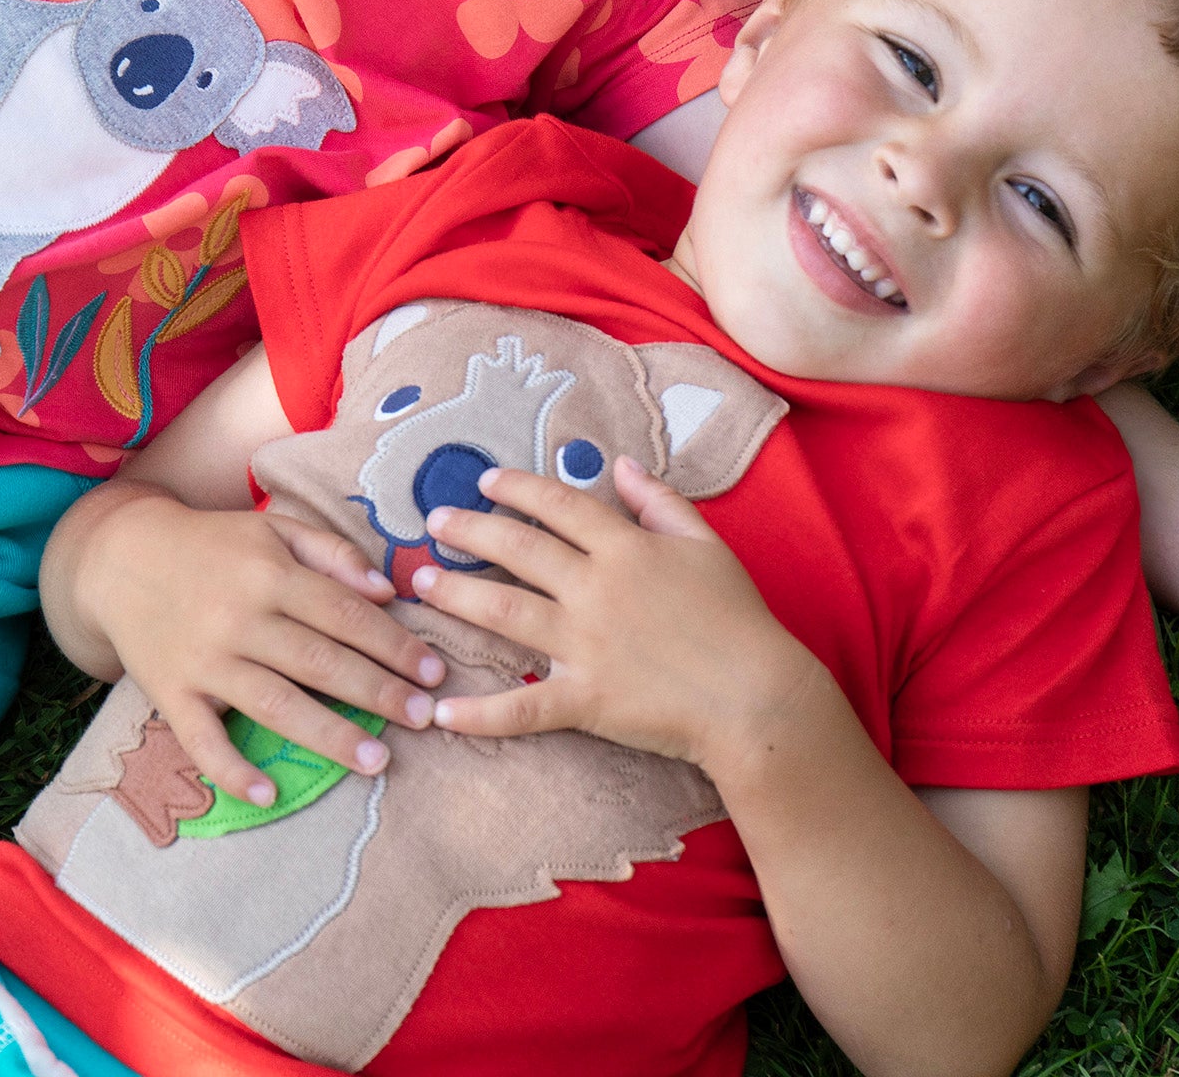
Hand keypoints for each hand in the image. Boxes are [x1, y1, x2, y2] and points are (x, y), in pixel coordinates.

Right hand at [75, 486, 446, 805]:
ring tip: (377, 761)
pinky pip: (203, 741)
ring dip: (329, 735)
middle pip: (320, 661)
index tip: (433, 671)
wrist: (121, 559)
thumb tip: (386, 590)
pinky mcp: (171, 694)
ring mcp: (205, 660)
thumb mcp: (273, 529)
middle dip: (378, 692)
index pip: (346, 613)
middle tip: (423, 718)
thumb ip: (332, 552)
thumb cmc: (214, 545)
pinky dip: (232, 770)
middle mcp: (241, 617)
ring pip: (275, 704)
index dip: (394, 644)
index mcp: (271, 572)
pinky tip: (268, 795)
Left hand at [416, 456, 817, 777]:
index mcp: (625, 548)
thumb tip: (621, 464)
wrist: (757, 697)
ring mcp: (586, 644)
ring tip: (421, 585)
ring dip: (457, 596)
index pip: (559, 505)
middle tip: (432, 522)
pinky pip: (523, 706)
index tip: (483, 480)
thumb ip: (660, 501)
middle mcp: (596, 588)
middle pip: (518, 549)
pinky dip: (481, 714)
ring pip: (505, 612)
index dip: (517, 488)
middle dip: (470, 531)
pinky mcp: (586, 699)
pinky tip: (442, 712)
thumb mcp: (706, 545)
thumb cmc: (738, 618)